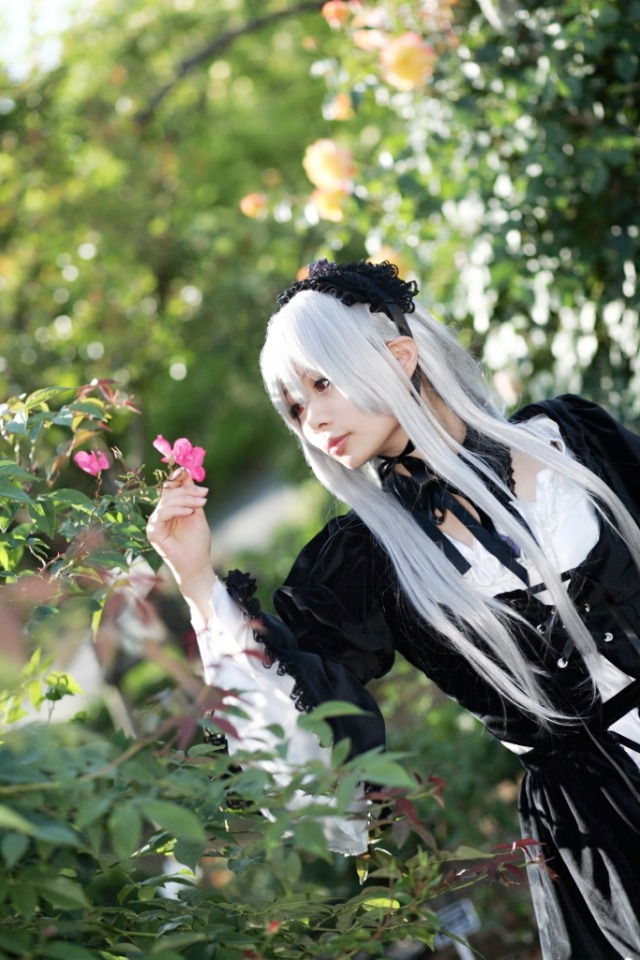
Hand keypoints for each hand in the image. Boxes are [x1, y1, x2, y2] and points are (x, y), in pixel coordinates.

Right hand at [146, 469, 212, 587]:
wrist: (198, 562)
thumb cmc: (197, 540)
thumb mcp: (197, 511)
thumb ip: (191, 493)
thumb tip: (186, 471)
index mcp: (169, 508)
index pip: (169, 488)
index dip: (176, 477)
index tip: (186, 469)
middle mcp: (159, 514)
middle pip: (169, 493)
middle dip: (187, 490)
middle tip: (204, 493)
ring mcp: (154, 523)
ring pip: (167, 502)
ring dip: (186, 500)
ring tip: (201, 503)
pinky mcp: (153, 532)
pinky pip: (162, 514)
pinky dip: (177, 510)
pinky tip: (190, 512)